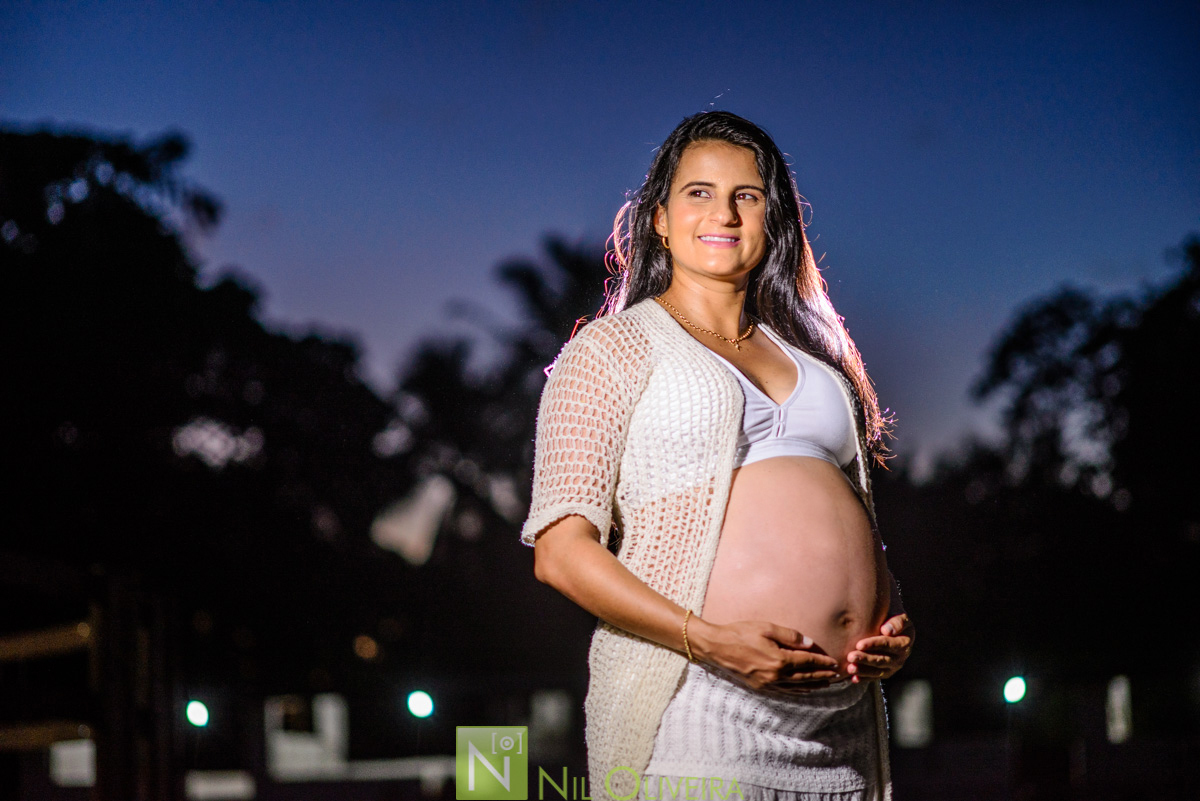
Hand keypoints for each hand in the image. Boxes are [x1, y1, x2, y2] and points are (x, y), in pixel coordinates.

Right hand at [690, 618, 839, 694]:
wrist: (717, 647)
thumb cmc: (740, 633)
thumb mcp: (766, 628)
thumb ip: (790, 636)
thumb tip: (809, 644)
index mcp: (779, 660)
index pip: (807, 661)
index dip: (822, 662)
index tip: (834, 662)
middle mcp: (775, 675)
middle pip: (805, 677)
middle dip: (822, 675)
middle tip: (836, 675)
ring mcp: (767, 684)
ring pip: (796, 688)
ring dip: (813, 686)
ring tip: (826, 684)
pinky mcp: (760, 687)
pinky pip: (784, 692)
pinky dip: (797, 691)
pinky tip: (803, 689)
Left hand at [846, 613, 913, 682]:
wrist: (892, 627)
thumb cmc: (892, 619)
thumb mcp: (899, 617)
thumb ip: (896, 622)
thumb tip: (887, 631)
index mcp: (904, 642)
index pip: (887, 644)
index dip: (873, 644)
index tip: (859, 644)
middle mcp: (900, 657)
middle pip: (881, 659)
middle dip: (865, 659)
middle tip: (850, 657)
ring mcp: (893, 667)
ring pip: (877, 671)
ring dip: (863, 670)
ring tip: (850, 668)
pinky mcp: (885, 673)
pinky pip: (874, 677)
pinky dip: (863, 678)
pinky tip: (853, 678)